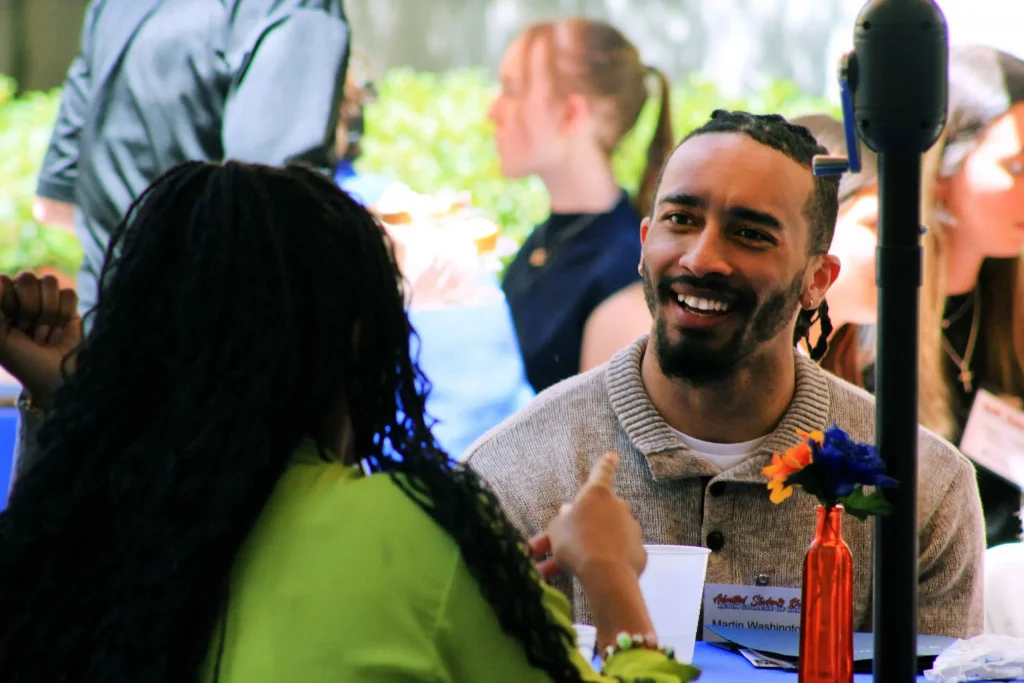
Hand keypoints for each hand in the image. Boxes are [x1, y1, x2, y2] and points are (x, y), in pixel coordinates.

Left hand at [0, 272, 81, 403]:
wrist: (56, 377)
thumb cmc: (24, 361)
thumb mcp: (0, 339)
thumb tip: (3, 279)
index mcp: (2, 303)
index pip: (5, 281)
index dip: (9, 302)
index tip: (12, 326)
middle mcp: (23, 297)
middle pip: (27, 277)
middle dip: (30, 309)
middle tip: (29, 331)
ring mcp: (47, 300)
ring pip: (50, 282)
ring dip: (48, 313)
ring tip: (45, 334)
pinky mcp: (70, 307)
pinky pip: (69, 293)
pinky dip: (64, 314)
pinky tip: (61, 330)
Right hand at [535, 452, 645, 581]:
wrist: (605, 575)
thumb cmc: (576, 543)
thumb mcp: (557, 528)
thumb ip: (563, 518)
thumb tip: (569, 511)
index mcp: (597, 494)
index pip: (602, 472)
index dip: (605, 463)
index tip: (613, 455)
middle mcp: (618, 506)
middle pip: (600, 512)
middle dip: (586, 524)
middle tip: (567, 542)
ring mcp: (631, 529)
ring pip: (607, 536)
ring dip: (591, 547)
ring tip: (566, 568)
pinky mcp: (638, 552)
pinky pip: (618, 554)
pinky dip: (606, 562)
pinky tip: (591, 576)